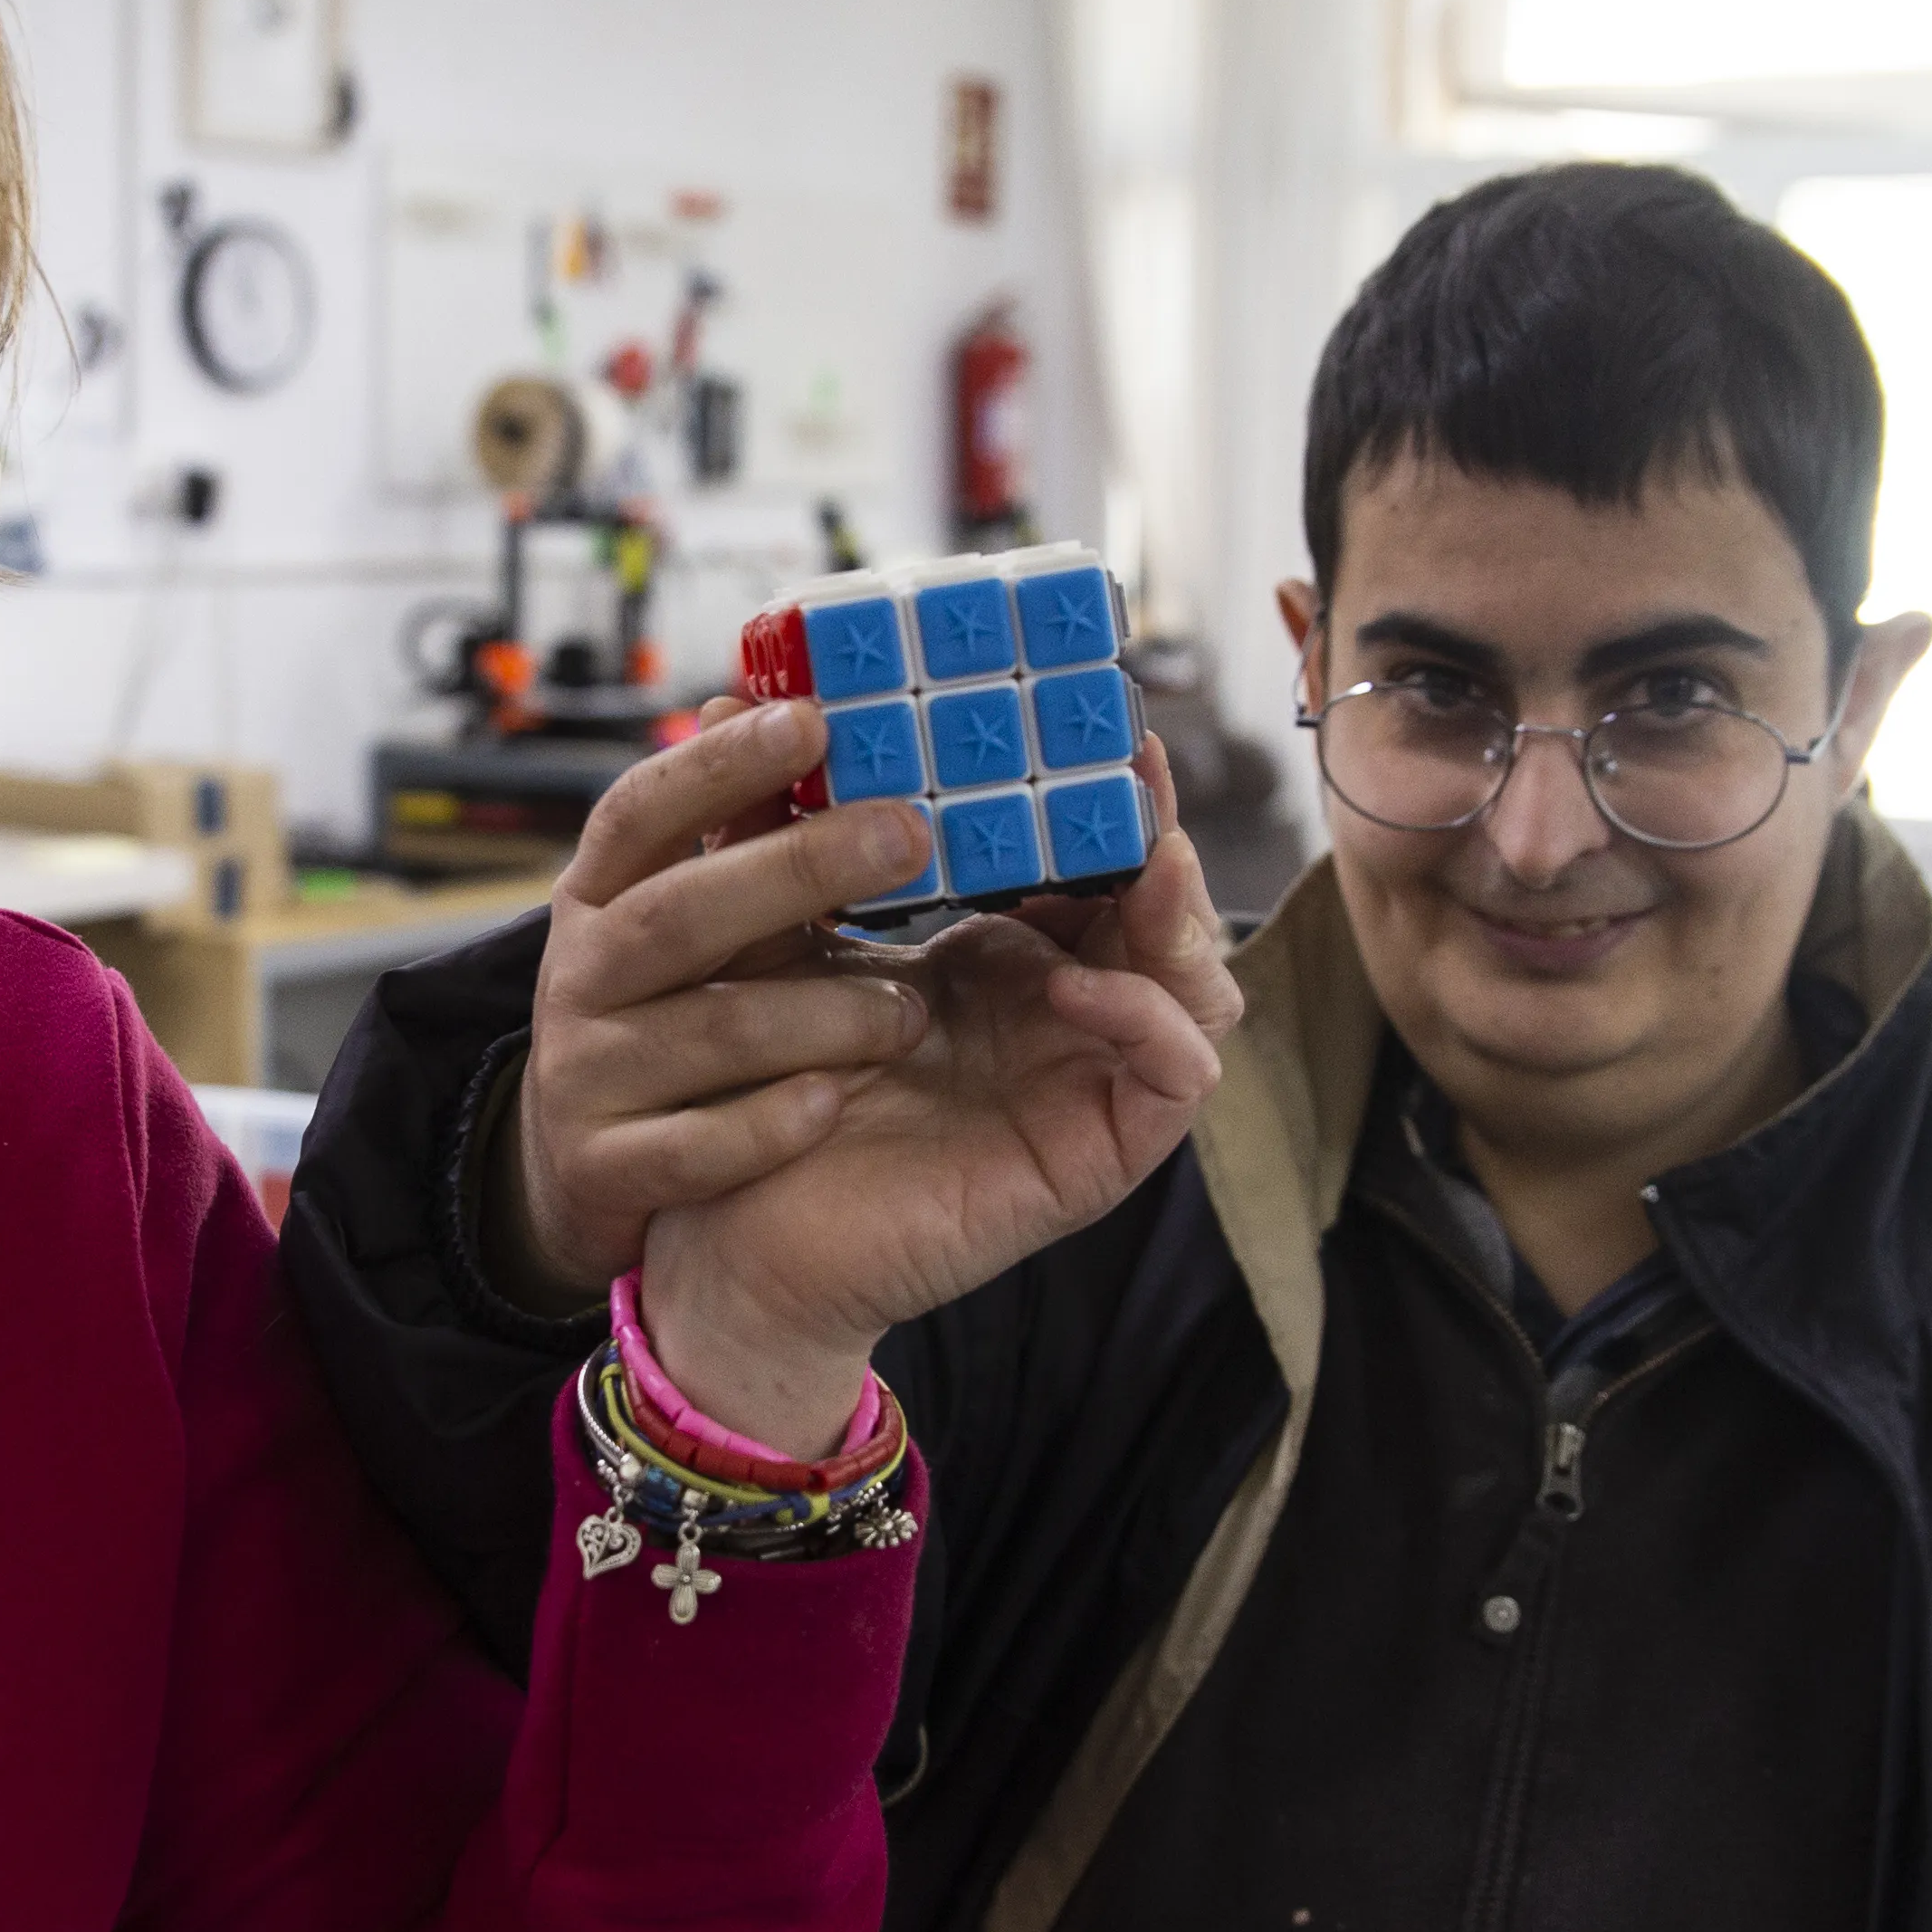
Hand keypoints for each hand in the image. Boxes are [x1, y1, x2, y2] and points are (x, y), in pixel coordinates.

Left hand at [495, 696, 1244, 1452]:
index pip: (1089, 860)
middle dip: (1158, 832)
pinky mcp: (1094, 1156)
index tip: (1077, 715)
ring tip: (1143, 863)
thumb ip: (787, 844)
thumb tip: (733, 694)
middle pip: (1164, 911)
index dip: (1096, 790)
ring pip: (1199, 986)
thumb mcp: (781, 948)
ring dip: (1178, 917)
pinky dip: (1148, 1023)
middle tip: (1133, 766)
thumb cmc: (763, 1097)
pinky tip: (1076, 988)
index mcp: (1004, 958)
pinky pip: (1174, 1080)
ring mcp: (1085, 1082)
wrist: (732, 1236)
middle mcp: (1061, 1014)